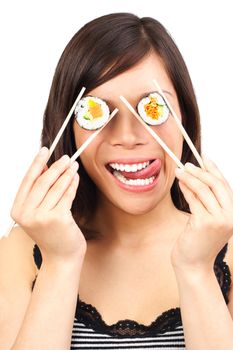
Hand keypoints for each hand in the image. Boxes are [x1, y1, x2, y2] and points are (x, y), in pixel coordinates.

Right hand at [11, 147, 86, 263]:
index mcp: (18, 210)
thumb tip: (44, 166)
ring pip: (56, 187)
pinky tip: (76, 178)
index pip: (27, 180)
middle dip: (55, 167)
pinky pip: (67, 195)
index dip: (36, 163)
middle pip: (42, 182)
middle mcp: (26, 214)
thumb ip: (39, 191)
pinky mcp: (58, 219)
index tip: (45, 150)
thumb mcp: (39, 212)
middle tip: (66, 158)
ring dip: (67, 173)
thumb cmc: (51, 233)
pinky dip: (73, 185)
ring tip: (73, 165)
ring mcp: (42, 217)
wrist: (61, 257)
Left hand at [171, 157, 232, 271]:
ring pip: (204, 190)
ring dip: (190, 177)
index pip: (225, 185)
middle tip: (186, 164)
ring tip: (179, 171)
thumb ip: (207, 201)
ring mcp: (219, 220)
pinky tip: (180, 183)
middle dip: (200, 171)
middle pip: (216, 184)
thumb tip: (198, 176)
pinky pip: (194, 200)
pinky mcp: (204, 223)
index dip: (214, 169)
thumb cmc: (198, 241)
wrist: (194, 265)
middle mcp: (231, 216)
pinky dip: (186, 189)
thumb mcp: (207, 218)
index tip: (204, 157)